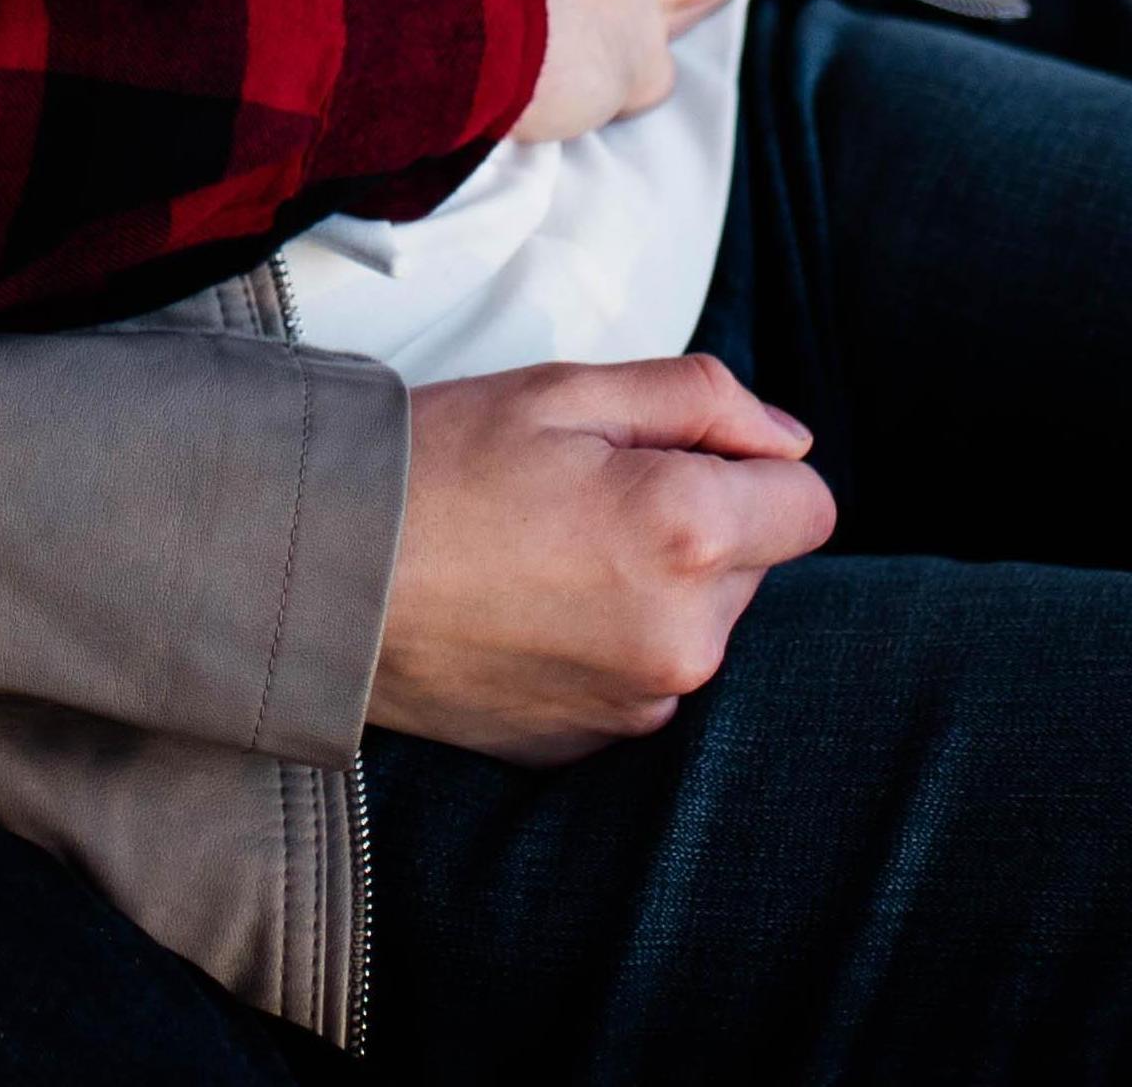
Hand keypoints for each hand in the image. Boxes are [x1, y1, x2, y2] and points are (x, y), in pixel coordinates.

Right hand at [370, 357, 835, 760]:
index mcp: (685, 531)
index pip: (809, 503)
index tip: (671, 447)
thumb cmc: (434, 463)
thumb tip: (786, 438)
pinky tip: (526, 603)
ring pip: (697, 621)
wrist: (322, 574)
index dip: (750, 461)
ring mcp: (641, 702)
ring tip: (546, 547)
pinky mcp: (594, 742)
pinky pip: (642, 676)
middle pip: (752, 561)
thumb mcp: (563, 389)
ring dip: (655, 582)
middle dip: (696, 519)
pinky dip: (608, 638)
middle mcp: (684, 636)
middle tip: (582, 488)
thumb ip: (699, 396)